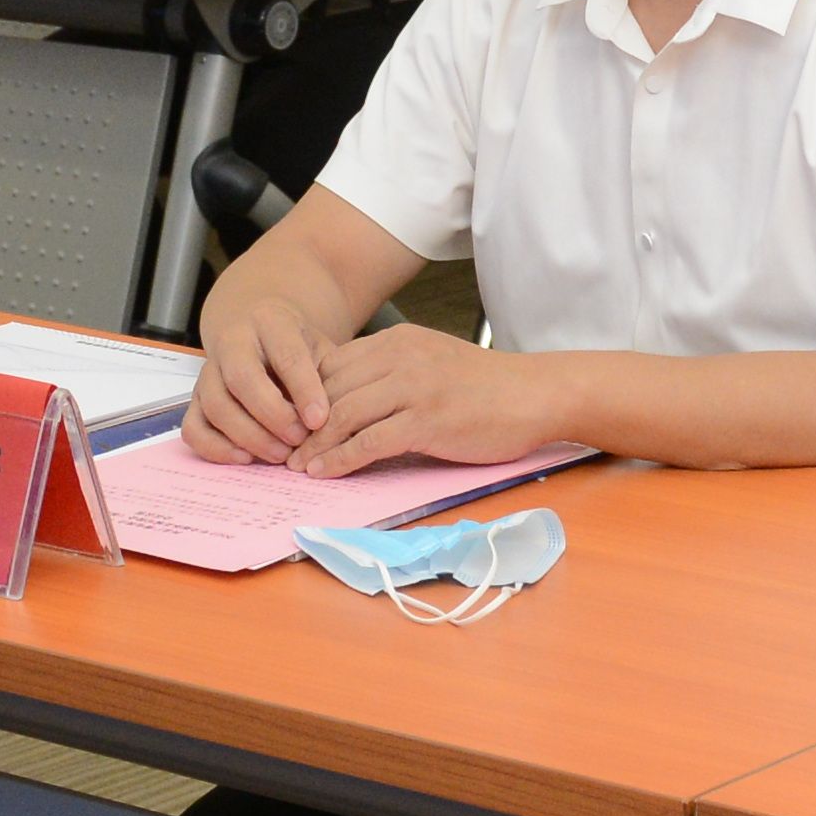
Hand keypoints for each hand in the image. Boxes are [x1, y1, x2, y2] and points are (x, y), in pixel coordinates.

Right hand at [185, 277, 354, 467]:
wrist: (256, 327)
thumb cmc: (297, 346)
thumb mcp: (319, 347)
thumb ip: (330, 376)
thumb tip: (346, 418)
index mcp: (271, 322)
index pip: (286, 355)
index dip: (304, 389)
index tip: (320, 420)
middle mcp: (232, 342)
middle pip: (242, 379)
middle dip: (273, 416)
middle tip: (299, 441)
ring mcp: (208, 371)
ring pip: (216, 405)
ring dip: (248, 436)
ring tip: (281, 454)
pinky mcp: (195, 398)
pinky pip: (192, 427)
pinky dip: (215, 448)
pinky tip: (246, 458)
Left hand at [294, 326, 581, 473]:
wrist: (536, 394)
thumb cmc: (487, 387)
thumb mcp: (432, 364)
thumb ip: (393, 375)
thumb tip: (349, 404)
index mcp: (397, 342)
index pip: (332, 365)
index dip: (303, 397)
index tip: (287, 423)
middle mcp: (400, 357)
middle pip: (330, 389)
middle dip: (300, 423)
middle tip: (279, 450)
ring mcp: (414, 387)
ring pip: (343, 415)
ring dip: (314, 445)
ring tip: (295, 467)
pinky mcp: (427, 419)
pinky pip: (370, 440)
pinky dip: (341, 459)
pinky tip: (325, 473)